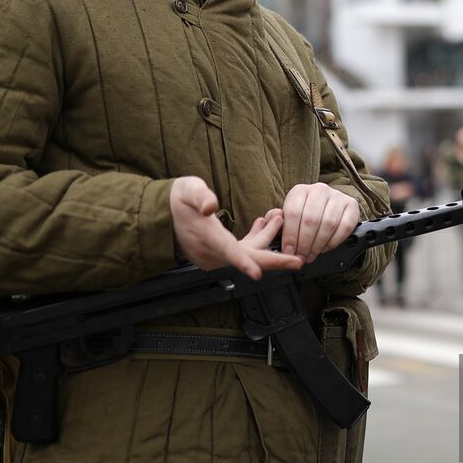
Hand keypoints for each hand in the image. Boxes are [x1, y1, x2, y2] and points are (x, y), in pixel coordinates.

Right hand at [168, 177, 299, 279]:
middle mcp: (211, 251)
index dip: (243, 262)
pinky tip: (264, 224)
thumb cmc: (178, 200)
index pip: (227, 250)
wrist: (164, 215)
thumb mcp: (187, 190)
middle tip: (298, 259)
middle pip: (246, 259)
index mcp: (206, 236)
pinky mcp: (219, 254)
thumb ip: (199, 196)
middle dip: (274, 259)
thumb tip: (210, 205)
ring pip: (247, 253)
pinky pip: (242, 251)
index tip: (257, 273)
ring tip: (278, 217)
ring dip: (266, 239)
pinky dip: (256, 239)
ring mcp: (216, 255)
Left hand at [280, 183, 359, 262]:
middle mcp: (319, 189)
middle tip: (301, 257)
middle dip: (304, 243)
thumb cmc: (304, 215)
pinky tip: (325, 248)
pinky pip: (344, 227)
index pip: (293, 212)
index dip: (290, 235)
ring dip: (318, 245)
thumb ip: (277, 219)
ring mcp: (337, 196)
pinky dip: (334, 241)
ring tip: (311, 255)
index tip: (288, 251)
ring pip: (328, 224)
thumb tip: (272, 220)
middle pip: (311, 220)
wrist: (327, 208)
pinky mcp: (352, 205)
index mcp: (300, 190)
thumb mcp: (287, 215)